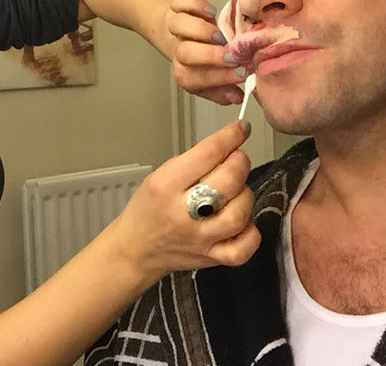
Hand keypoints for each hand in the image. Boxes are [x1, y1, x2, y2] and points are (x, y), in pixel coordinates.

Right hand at [108, 120, 260, 282]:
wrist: (136, 250)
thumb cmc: (148, 209)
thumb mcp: (160, 175)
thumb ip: (193, 162)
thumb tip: (229, 147)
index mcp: (165, 186)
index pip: (207, 154)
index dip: (230, 137)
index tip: (241, 129)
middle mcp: (183, 213)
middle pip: (229, 181)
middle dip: (240, 163)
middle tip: (236, 161)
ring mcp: (199, 239)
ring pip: (239, 213)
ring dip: (244, 195)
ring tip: (235, 192)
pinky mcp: (210, 258)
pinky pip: (243, 248)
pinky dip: (249, 233)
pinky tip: (241, 222)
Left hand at [166, 0, 246, 104]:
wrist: (176, 33)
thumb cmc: (202, 57)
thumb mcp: (213, 79)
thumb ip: (224, 90)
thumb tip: (237, 97)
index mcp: (185, 73)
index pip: (196, 79)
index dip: (220, 77)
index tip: (243, 72)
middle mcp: (179, 51)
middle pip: (185, 54)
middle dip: (210, 55)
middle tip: (232, 54)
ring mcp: (175, 27)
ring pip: (179, 26)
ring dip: (202, 31)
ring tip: (221, 34)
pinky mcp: (175, 7)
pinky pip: (178, 3)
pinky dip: (194, 5)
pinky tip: (210, 12)